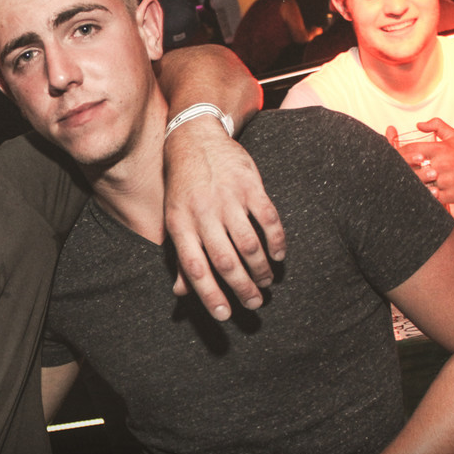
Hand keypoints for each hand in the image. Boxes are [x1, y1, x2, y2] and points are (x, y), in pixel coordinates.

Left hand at [164, 116, 285, 320]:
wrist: (194, 139)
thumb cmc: (183, 188)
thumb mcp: (174, 219)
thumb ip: (181, 257)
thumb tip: (180, 293)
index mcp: (180, 225)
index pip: (194, 267)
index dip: (209, 294)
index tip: (225, 315)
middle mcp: (203, 213)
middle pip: (225, 261)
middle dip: (242, 288)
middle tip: (255, 303)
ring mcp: (228, 198)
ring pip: (249, 244)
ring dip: (261, 269)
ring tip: (266, 282)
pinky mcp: (250, 185)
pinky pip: (268, 218)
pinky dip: (276, 241)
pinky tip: (279, 255)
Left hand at [387, 119, 453, 203]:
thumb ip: (436, 126)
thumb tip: (418, 124)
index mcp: (441, 149)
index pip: (412, 149)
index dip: (400, 153)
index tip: (395, 156)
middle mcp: (442, 164)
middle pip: (411, 168)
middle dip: (404, 170)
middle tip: (398, 171)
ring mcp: (445, 181)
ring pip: (419, 184)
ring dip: (413, 183)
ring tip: (407, 182)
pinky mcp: (448, 195)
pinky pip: (429, 196)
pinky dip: (424, 194)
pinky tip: (421, 191)